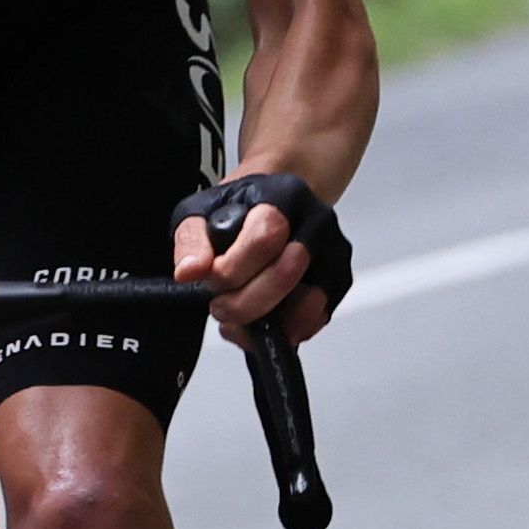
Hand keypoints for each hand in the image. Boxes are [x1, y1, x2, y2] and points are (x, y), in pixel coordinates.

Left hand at [169, 175, 344, 345]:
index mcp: (284, 197)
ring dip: (267, 323)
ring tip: (239, 321)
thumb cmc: (240, 208)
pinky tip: (261, 325)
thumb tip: (189, 272)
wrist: (277, 203)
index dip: (232, 270)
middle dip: (245, 302)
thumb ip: (192, 240)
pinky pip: (316, 319)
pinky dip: (285, 332)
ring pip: (307, 304)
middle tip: (220, 306)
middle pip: (286, 274)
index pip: (265, 238)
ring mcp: (333, 253)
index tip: (210, 281)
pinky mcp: (339, 281)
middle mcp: (317, 222)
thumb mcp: (202, 211)